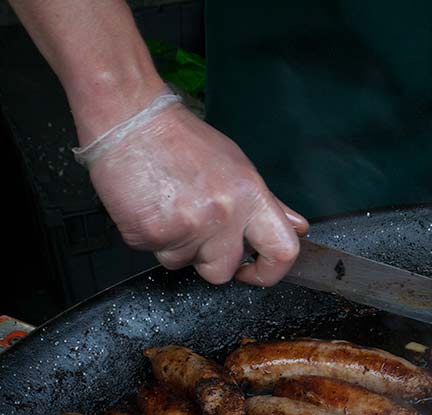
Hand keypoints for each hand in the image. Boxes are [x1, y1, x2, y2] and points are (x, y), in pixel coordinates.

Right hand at [86, 102, 308, 284]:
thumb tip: (296, 228)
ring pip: (184, 264)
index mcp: (251, 197)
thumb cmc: (182, 141)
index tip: (255, 271)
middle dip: (209, 259)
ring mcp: (186, 227)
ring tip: (169, 209)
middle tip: (196, 230)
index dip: (271, 271)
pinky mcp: (150, 233)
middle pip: (223, 271)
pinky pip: (154, 254)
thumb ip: (269, 205)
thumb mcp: (238, 167)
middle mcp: (224, 215)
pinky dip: (150, 238)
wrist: (131, 121)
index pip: (282, 250)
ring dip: (176, 246)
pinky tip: (150, 208)